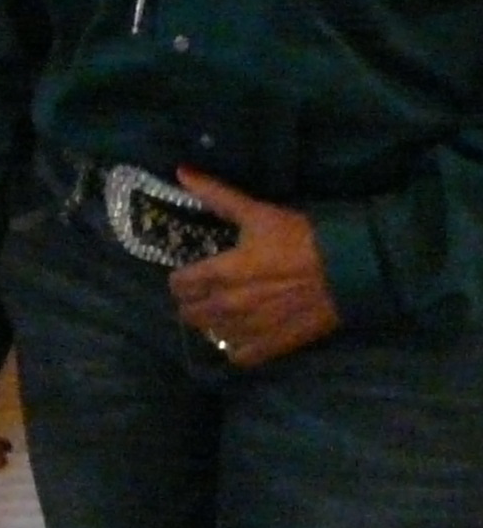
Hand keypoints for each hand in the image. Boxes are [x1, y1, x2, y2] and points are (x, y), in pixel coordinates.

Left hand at [169, 170, 340, 369]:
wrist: (349, 270)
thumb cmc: (301, 238)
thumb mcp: (257, 213)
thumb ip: (215, 195)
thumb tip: (181, 171)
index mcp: (220, 273)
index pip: (179, 285)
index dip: (180, 279)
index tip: (189, 274)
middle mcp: (229, 306)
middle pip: (190, 314)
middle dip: (192, 302)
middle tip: (203, 293)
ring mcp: (251, 329)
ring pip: (212, 335)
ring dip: (211, 324)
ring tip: (220, 313)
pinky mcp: (275, 345)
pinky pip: (240, 356)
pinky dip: (236, 347)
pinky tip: (241, 335)